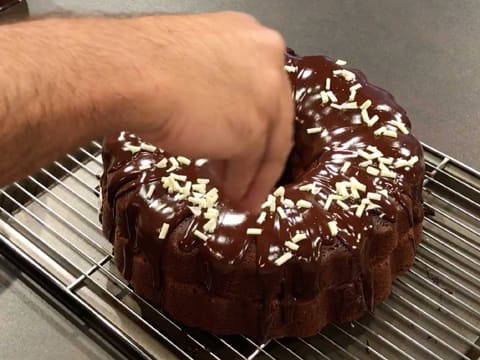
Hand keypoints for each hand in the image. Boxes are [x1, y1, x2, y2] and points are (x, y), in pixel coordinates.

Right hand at [113, 12, 293, 210]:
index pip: (270, 93)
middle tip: (253, 179)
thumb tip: (222, 111)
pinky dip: (240, 184)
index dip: (261, 123)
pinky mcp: (252, 132)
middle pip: (275, 121)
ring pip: (267, 147)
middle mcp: (271, 67)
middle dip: (261, 156)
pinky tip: (231, 194)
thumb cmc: (149, 62)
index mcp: (259, 43)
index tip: (254, 144)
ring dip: (253, 176)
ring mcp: (265, 101)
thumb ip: (224, 81)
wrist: (131, 73)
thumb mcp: (201, 61)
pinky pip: (248, 166)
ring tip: (241, 194)